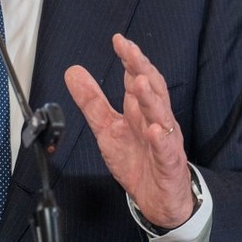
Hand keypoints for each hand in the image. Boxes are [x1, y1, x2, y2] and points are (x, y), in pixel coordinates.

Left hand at [64, 33, 193, 228]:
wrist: (157, 200)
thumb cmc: (137, 161)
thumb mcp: (106, 128)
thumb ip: (92, 101)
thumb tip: (73, 72)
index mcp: (140, 110)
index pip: (137, 77)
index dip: (129, 59)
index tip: (118, 41)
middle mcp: (155, 120)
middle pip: (152, 89)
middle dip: (141, 68)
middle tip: (129, 51)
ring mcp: (165, 140)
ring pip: (161, 115)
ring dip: (150, 98)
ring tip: (138, 82)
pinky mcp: (169, 164)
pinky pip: (166, 150)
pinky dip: (161, 140)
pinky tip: (153, 130)